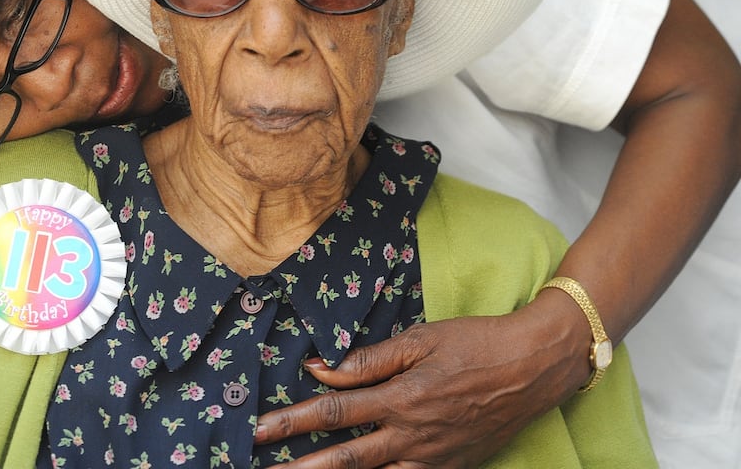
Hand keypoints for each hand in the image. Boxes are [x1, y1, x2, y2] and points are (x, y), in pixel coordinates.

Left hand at [254, 303, 586, 467]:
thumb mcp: (420, 340)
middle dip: (300, 468)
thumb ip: (368, 359)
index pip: (333, 412)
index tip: (258, 429)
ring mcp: (432, 457)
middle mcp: (412, 435)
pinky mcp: (450, 468)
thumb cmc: (476, 344)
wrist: (535, 367)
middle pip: (344, 459)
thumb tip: (320, 367)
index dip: (291, 422)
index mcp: (401, 398)